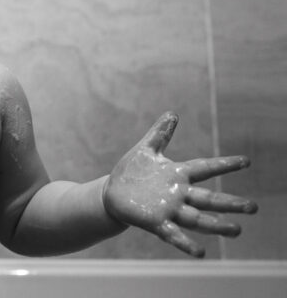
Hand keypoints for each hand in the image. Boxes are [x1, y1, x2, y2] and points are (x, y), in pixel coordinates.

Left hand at [103, 111, 256, 257]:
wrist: (112, 194)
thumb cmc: (132, 172)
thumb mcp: (146, 150)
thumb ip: (160, 134)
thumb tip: (173, 113)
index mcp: (177, 174)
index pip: (205, 168)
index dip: (224, 164)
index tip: (246, 161)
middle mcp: (178, 194)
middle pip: (208, 199)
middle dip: (230, 203)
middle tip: (253, 207)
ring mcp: (169, 209)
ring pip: (197, 219)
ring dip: (216, 225)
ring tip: (237, 230)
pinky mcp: (155, 222)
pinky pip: (173, 234)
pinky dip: (186, 243)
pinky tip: (201, 253)